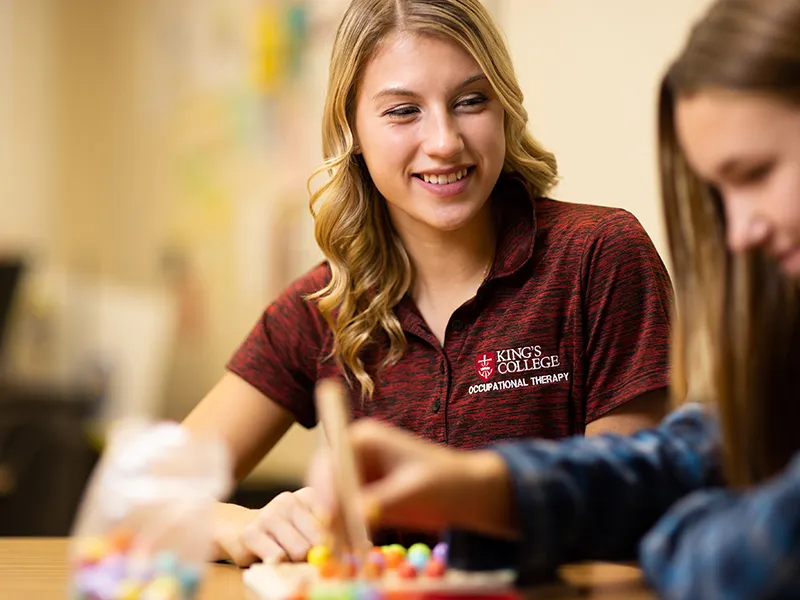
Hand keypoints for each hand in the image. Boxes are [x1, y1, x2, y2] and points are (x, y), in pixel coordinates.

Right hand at [212, 487, 326, 565]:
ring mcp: (269, 514)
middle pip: (319, 539)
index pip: (334, 523)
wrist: (236, 528)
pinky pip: (278, 557)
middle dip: (313, 554)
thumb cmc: (278, 533)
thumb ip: (323, 537)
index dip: (332, 543)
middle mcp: (289, 500)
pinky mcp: (251, 532)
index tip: (324, 551)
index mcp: (308, 496)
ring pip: (300, 550)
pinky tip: (268, 554)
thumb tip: (335, 555)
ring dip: (294, 560)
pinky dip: (277, 563)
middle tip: (301, 556)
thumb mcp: (305, 528)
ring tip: (282, 553)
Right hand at [306, 420, 515, 537]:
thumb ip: (382, 500)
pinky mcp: (364, 500)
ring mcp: (358, 478)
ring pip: (332, 502)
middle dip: (326, 508)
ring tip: (344, 549)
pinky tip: (352, 549)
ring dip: (333, 525)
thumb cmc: (445, 482)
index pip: (333, 459)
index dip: (325, 485)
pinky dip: (345, 532)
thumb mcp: (413, 490)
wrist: (467, 494)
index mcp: (366, 439)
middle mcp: (356, 456)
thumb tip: (352, 514)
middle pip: (325, 480)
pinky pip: (345, 517)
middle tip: (332, 536)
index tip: (330, 513)